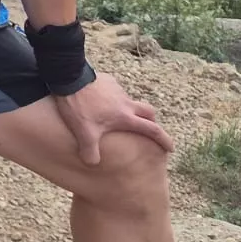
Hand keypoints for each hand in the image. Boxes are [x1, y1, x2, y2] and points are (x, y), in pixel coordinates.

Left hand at [54, 69, 173, 165]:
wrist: (70, 78)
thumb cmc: (79, 106)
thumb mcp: (84, 133)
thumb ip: (90, 151)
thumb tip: (92, 164)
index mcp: (125, 117)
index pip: (152, 130)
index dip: (163, 140)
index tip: (170, 147)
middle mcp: (126, 103)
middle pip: (148, 111)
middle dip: (151, 121)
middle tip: (149, 128)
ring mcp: (117, 90)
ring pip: (130, 100)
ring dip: (129, 108)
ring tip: (116, 116)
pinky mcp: (107, 80)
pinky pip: (115, 90)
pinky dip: (113, 97)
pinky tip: (100, 101)